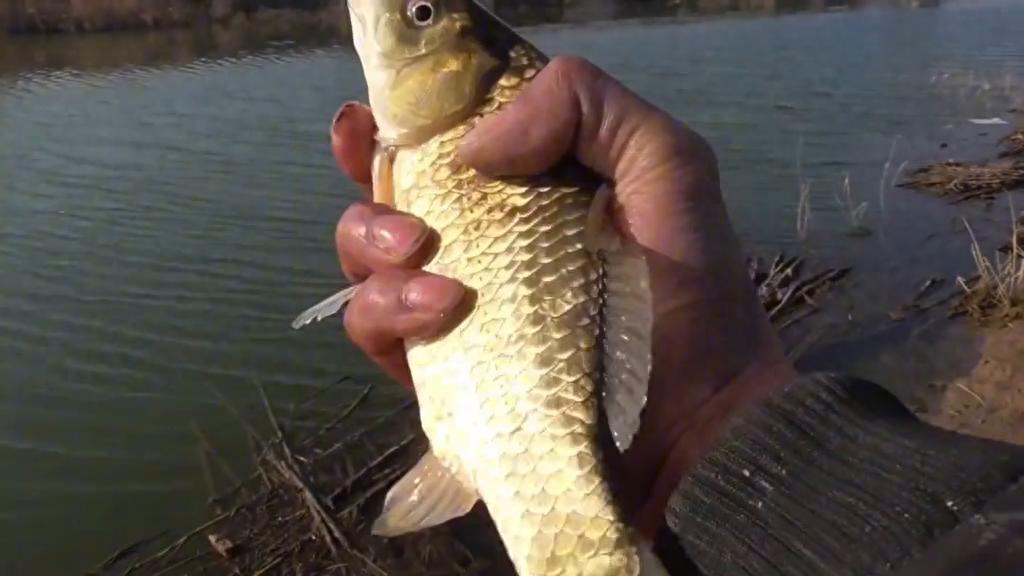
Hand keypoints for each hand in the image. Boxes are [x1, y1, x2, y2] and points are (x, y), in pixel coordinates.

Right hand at [329, 57, 794, 537]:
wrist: (695, 421)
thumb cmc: (690, 291)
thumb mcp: (667, 167)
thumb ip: (588, 107)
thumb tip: (471, 147)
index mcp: (530, 187)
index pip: (446, 140)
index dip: (402, 122)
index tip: (374, 119)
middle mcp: (485, 241)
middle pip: (390, 191)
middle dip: (368, 177)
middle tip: (391, 187)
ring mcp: (456, 306)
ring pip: (369, 259)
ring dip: (372, 241)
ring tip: (418, 254)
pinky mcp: (439, 369)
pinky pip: (376, 329)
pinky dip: (387, 310)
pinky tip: (438, 309)